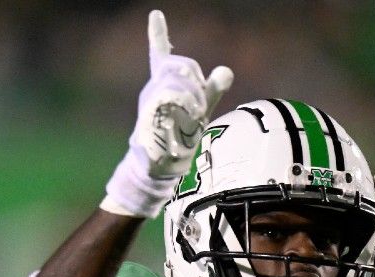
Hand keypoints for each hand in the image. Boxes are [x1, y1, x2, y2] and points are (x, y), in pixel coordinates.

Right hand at [133, 10, 232, 177]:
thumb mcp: (201, 108)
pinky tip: (189, 116)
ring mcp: (150, 102)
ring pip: (173, 82)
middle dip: (195, 79)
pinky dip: (182, 105)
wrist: (162, 164)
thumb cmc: (180, 134)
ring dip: (190, 95)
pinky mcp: (148, 118)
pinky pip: (164, 101)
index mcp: (165, 84)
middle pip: (178, 65)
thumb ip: (213, 89)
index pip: (160, 55)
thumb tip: (226, 69)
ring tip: (195, 113)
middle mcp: (154, 88)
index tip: (156, 14)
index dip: (158, 34)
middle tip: (200, 104)